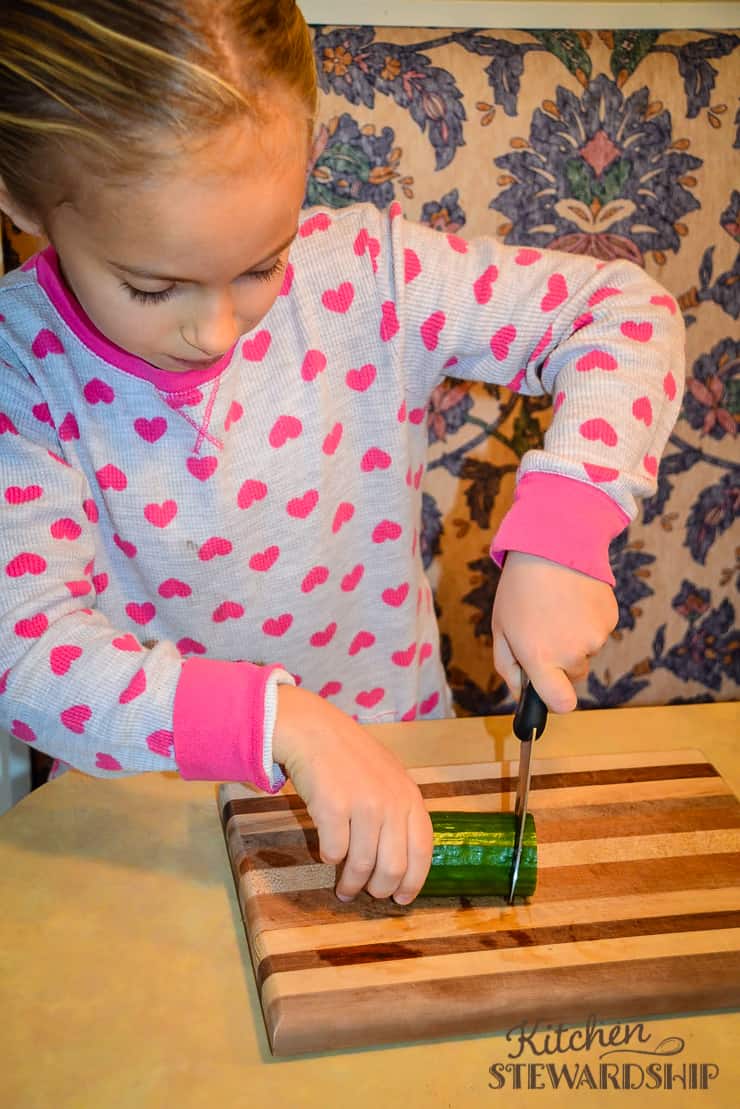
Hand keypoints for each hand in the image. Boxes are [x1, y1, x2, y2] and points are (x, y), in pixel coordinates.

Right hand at [272, 685, 432, 903]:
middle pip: (392, 868)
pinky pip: (333, 852)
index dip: (413, 882)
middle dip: (379, 889)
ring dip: (351, 884)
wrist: (316, 732)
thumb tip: (402, 865)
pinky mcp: (333, 807)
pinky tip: (326, 852)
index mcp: (410, 797)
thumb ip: (401, 813)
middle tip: (368, 894)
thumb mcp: (390, 779)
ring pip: (361, 866)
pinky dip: (329, 859)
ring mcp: (363, 805)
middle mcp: (391, 803)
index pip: (422, 852)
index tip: (401, 899)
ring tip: (344, 889)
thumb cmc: (352, 758)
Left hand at [492, 551, 617, 712]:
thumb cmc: (520, 588)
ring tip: (558, 607)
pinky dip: (588, 622)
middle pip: (573, 676)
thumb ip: (508, 667)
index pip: (561, 703)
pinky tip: (573, 599)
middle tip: (545, 629)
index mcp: (540, 658)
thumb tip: (521, 693)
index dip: (556, 700)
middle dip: (561, 661)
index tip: (550, 690)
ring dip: (575, 638)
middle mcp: (571, 653)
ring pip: (586, 652)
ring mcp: (595, 637)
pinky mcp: (610, 620)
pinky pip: (599, 632)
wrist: (552, 546)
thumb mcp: (501, 628)